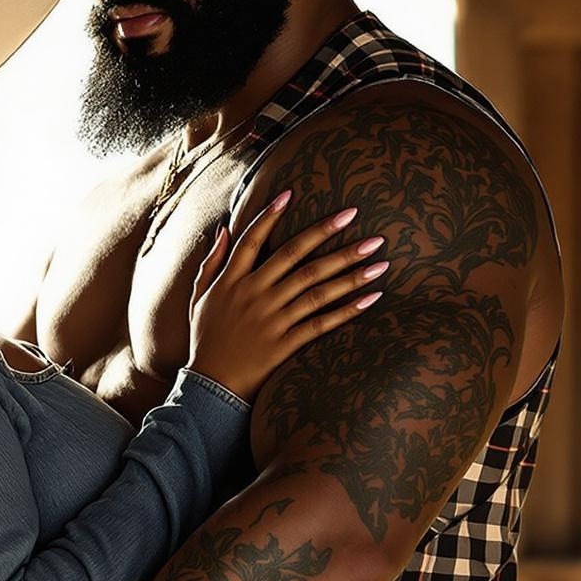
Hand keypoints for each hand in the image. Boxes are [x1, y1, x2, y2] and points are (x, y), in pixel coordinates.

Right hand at [187, 189, 386, 403]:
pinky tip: (371, 298)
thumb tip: (223, 227)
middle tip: (356, 215)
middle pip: (295, 257)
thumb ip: (211, 262)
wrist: (210, 387)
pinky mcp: (285, 344)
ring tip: (381, 259)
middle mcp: (254, 295)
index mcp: (231, 281)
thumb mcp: (199, 297)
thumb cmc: (205, 339)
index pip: (252, 240)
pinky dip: (347, 310)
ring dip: (350, 272)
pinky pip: (321, 323)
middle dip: (327, 233)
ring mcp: (271, 319)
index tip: (292, 193)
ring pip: (316, 288)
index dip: (270, 216)